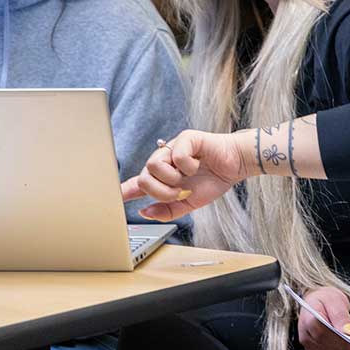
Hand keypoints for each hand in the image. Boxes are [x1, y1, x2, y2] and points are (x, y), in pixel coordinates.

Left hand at [120, 129, 249, 221]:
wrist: (236, 165)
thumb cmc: (213, 179)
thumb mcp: (190, 203)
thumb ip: (168, 210)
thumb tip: (145, 212)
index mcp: (164, 177)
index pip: (139, 184)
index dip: (124, 190)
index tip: (113, 197)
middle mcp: (164, 161)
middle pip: (144, 178)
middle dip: (161, 192)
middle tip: (179, 193)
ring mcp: (172, 148)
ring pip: (154, 166)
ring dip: (173, 180)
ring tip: (187, 179)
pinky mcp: (185, 138)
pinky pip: (176, 155)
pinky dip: (188, 166)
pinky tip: (197, 164)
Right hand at [296, 286, 349, 349]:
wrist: (319, 303)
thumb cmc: (326, 300)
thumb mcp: (335, 300)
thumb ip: (341, 316)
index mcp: (307, 317)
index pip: (321, 331)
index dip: (338, 337)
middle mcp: (305, 333)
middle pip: (325, 344)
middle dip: (344, 346)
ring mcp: (309, 345)